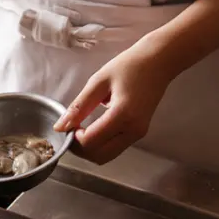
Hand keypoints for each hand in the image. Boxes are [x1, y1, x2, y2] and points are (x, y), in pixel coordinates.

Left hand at [53, 41, 176, 164]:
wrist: (158, 62)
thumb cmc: (129, 66)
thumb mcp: (98, 82)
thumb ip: (79, 106)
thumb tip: (60, 127)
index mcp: (123, 115)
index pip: (91, 142)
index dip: (74, 139)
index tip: (67, 125)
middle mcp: (133, 130)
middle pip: (100, 156)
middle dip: (80, 149)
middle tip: (70, 132)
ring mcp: (138, 134)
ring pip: (107, 156)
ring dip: (90, 149)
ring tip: (80, 130)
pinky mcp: (139, 133)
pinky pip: (115, 148)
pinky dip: (100, 145)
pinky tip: (92, 130)